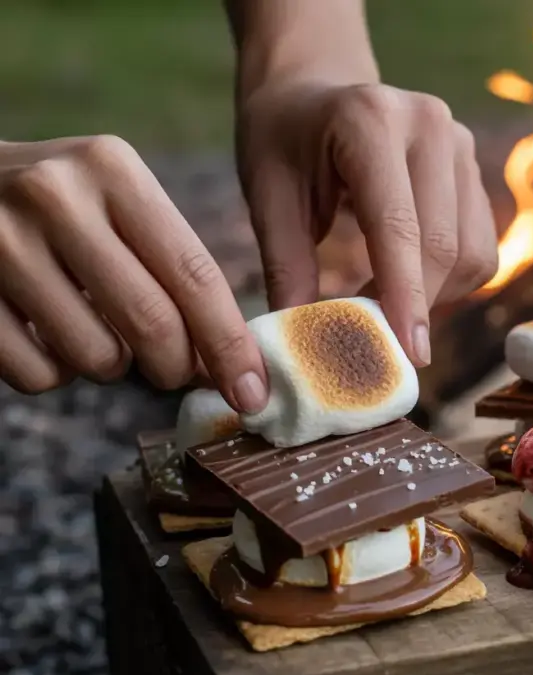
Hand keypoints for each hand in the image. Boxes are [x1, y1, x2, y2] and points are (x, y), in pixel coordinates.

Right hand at [0, 136, 268, 411]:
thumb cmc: (62, 206)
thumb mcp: (118, 202)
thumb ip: (174, 270)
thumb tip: (229, 364)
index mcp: (113, 169)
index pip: (195, 275)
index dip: (231, 344)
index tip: (254, 393)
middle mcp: (56, 196)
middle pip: (153, 324)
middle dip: (176, 367)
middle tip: (174, 371)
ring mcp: (1, 242)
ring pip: (96, 357)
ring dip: (110, 366)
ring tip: (91, 329)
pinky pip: (39, 375)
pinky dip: (55, 374)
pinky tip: (44, 333)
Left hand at [236, 82, 498, 365]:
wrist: (314, 89)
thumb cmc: (283, 141)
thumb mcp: (268, 197)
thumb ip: (287, 269)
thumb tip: (302, 351)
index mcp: (371, 120)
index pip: (399, 225)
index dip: (405, 296)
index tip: (407, 356)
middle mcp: (431, 126)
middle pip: (444, 245)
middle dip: (416, 308)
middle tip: (377, 349)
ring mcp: (461, 144)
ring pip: (472, 253)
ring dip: (436, 298)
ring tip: (385, 312)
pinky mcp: (474, 169)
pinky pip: (480, 247)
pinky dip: (450, 282)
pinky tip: (408, 286)